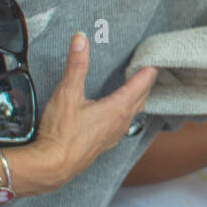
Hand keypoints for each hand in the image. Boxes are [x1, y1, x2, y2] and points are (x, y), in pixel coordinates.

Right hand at [12, 32, 157, 195]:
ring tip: (138, 88)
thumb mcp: (67, 93)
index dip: (147, 72)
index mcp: (117, 109)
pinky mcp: (105, 143)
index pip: (139, 86)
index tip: (153, 62)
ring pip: (134, 113)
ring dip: (138, 99)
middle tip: (149, 71)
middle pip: (141, 99)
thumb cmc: (61, 133)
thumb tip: (81, 40)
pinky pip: (123, 124)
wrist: (53, 166)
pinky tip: (119, 113)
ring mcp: (114, 135)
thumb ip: (76, 65)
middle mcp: (120, 123)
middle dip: (146, 84)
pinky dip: (127, 112)